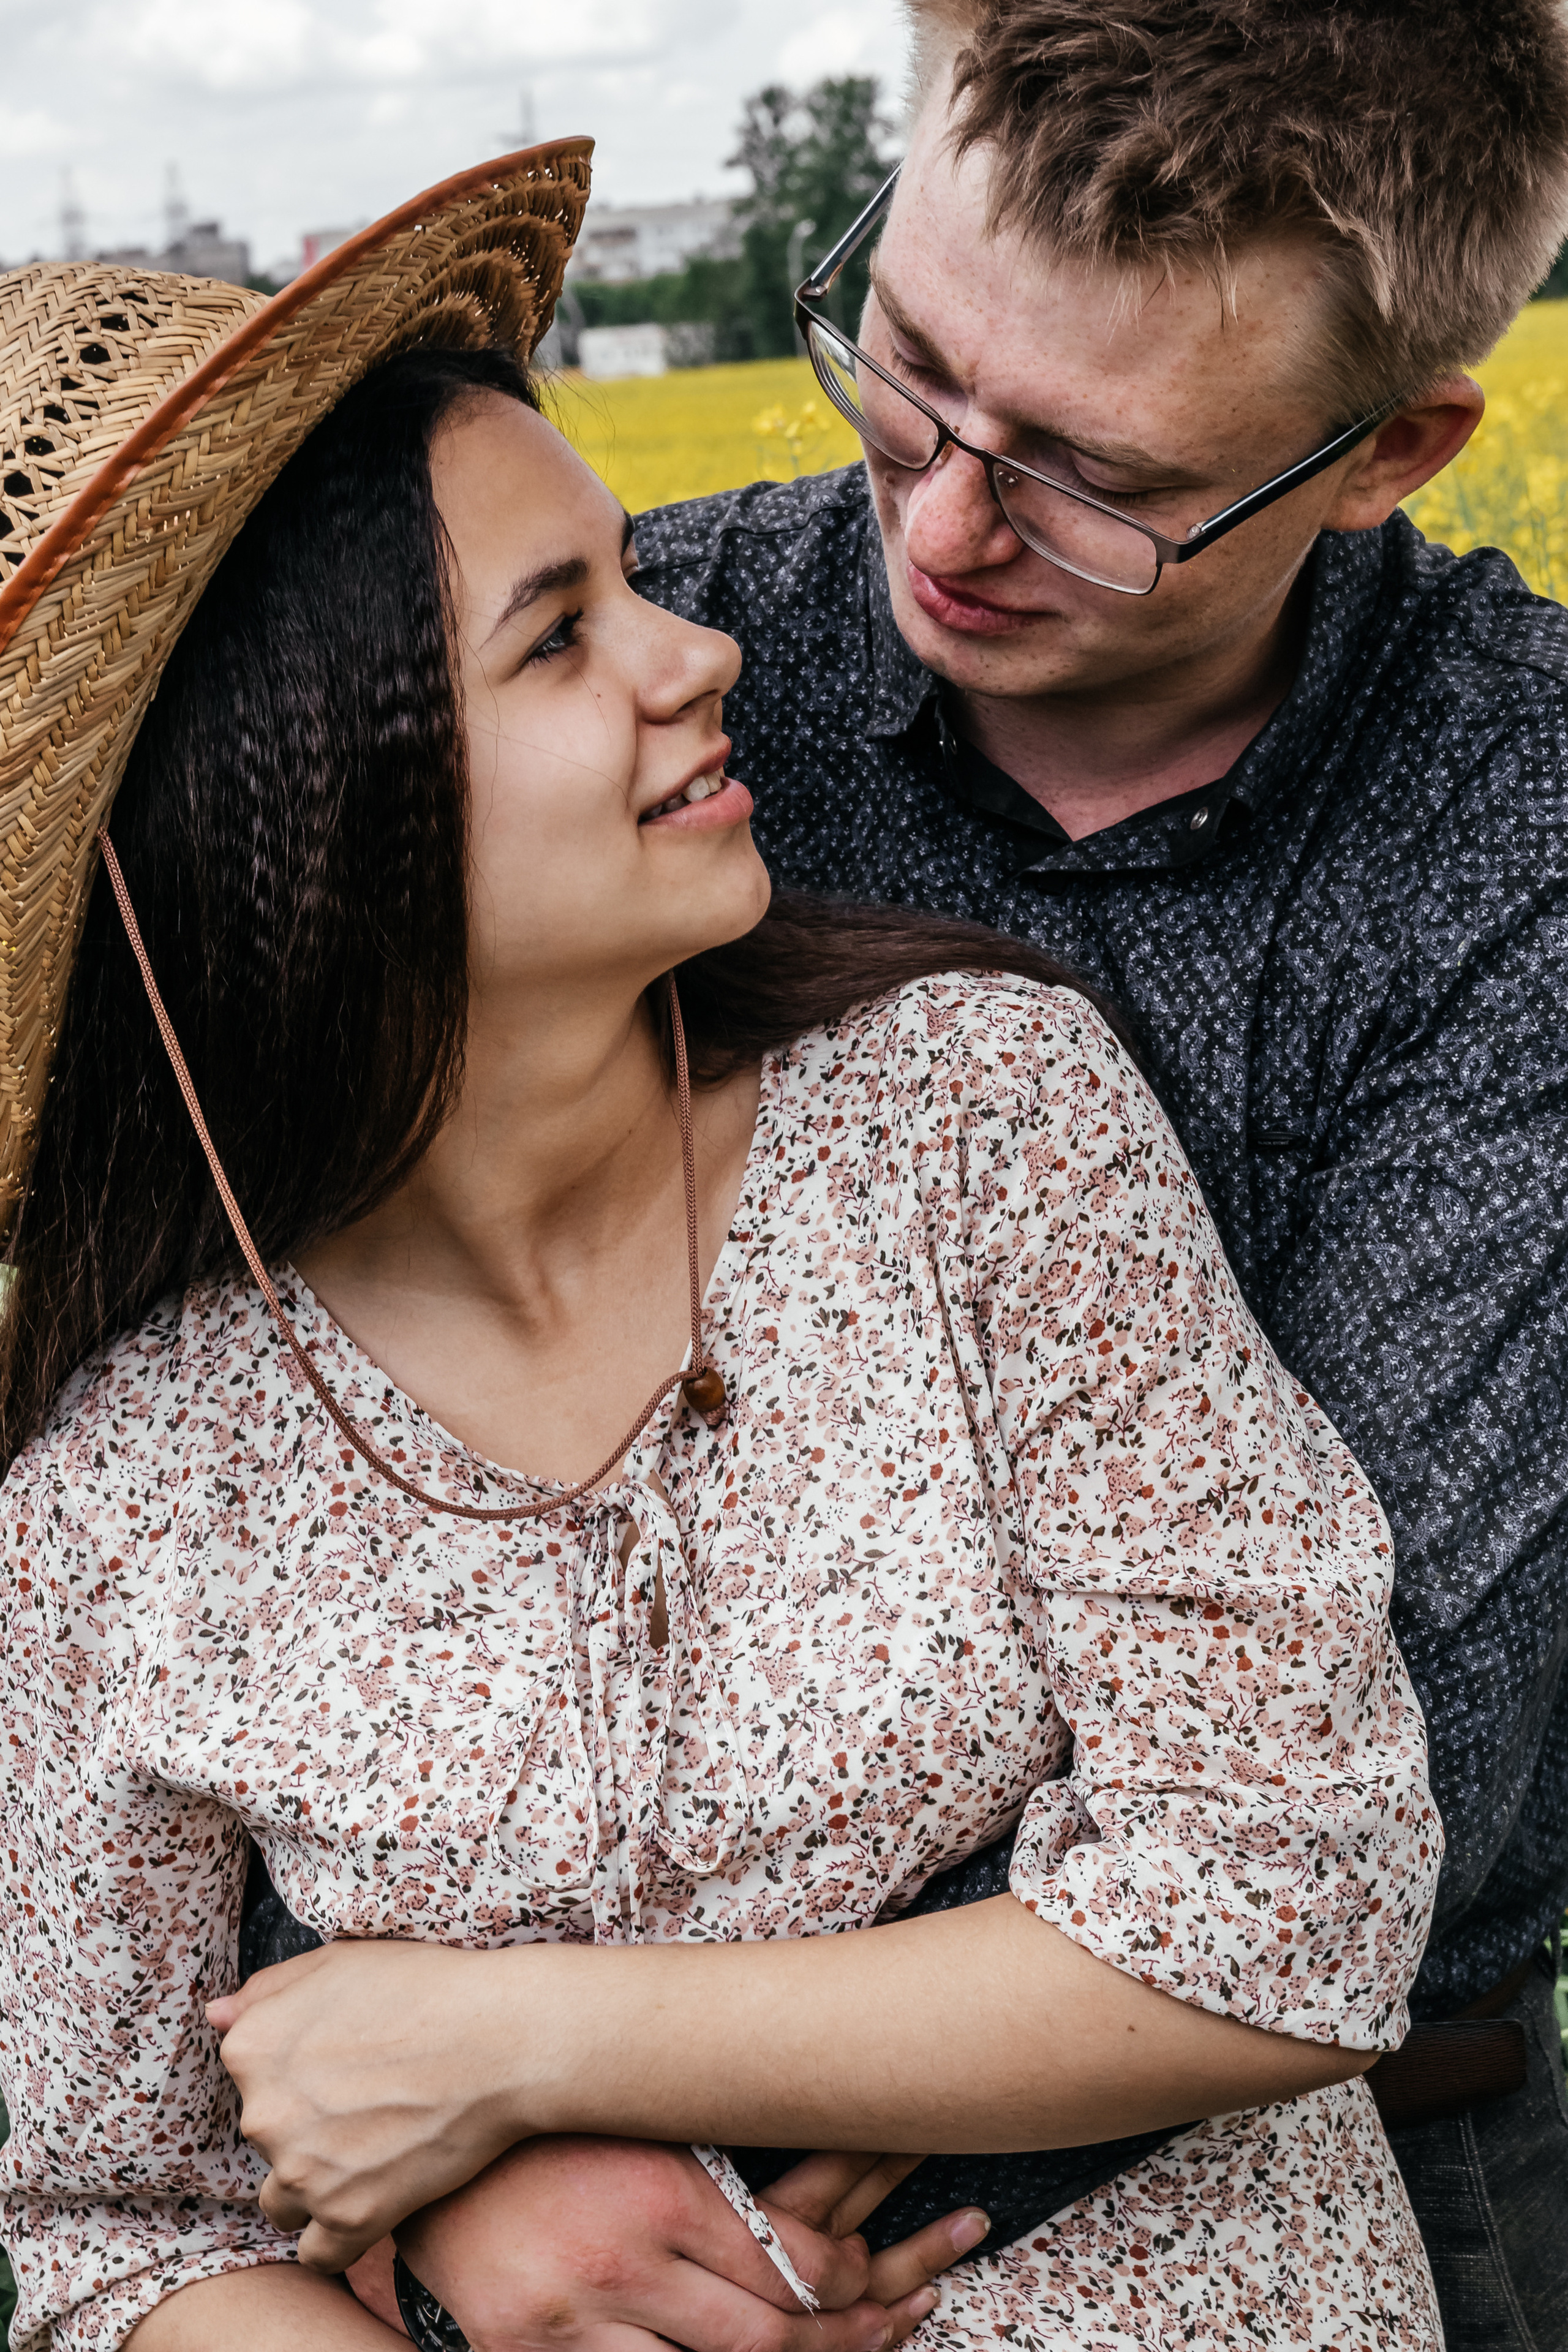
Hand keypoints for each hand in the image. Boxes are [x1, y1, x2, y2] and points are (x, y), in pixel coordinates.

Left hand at [208, 1940, 526, 2270]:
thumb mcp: (338, 1962)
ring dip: (315, 2186)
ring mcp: (303, 2172)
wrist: (500, 2039)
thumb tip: (217, 2017)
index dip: (297, 2072)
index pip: (250, 2079)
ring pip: (283, 2201)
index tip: (342, 2065)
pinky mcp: (348, 2218)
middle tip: (368, 2103)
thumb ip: (268, 1991)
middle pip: (267, 2139)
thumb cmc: (425, 1989)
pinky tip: (366, 2206)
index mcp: (253, 2049)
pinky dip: (337, 2238)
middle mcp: (263, 2115)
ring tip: (370, 2155)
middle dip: (306, 2129)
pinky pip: (318, 2254)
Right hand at [389, 2138, 989, 2351]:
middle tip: (881, 2331)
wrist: (430, 2163)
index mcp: (660, 2194)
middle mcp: (621, 2263)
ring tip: (820, 2351)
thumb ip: (720, 2179)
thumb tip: (827, 2213)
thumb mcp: (646, 2137)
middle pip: (764, 2335)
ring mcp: (571, 2323)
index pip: (790, 2261)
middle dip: (836, 2342)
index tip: (870, 2276)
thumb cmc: (555, 2136)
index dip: (849, 2281)